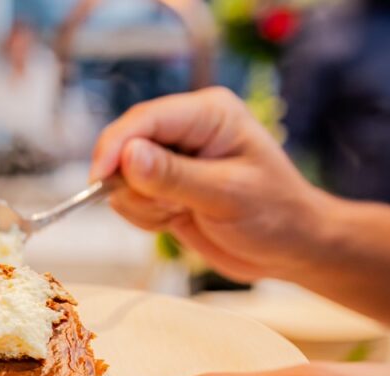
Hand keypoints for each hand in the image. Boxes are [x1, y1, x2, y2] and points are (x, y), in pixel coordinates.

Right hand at [90, 87, 332, 282]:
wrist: (290, 248)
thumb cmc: (275, 216)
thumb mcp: (226, 196)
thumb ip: (174, 177)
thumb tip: (127, 156)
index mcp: (208, 114)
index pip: (145, 120)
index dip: (116, 147)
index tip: (100, 181)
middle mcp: (186, 129)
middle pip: (125, 145)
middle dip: (134, 185)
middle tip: (168, 209)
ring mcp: (172, 158)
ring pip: (122, 177)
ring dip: (141, 205)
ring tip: (181, 214)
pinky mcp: (163, 186)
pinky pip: (129, 199)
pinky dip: (144, 217)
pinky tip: (176, 221)